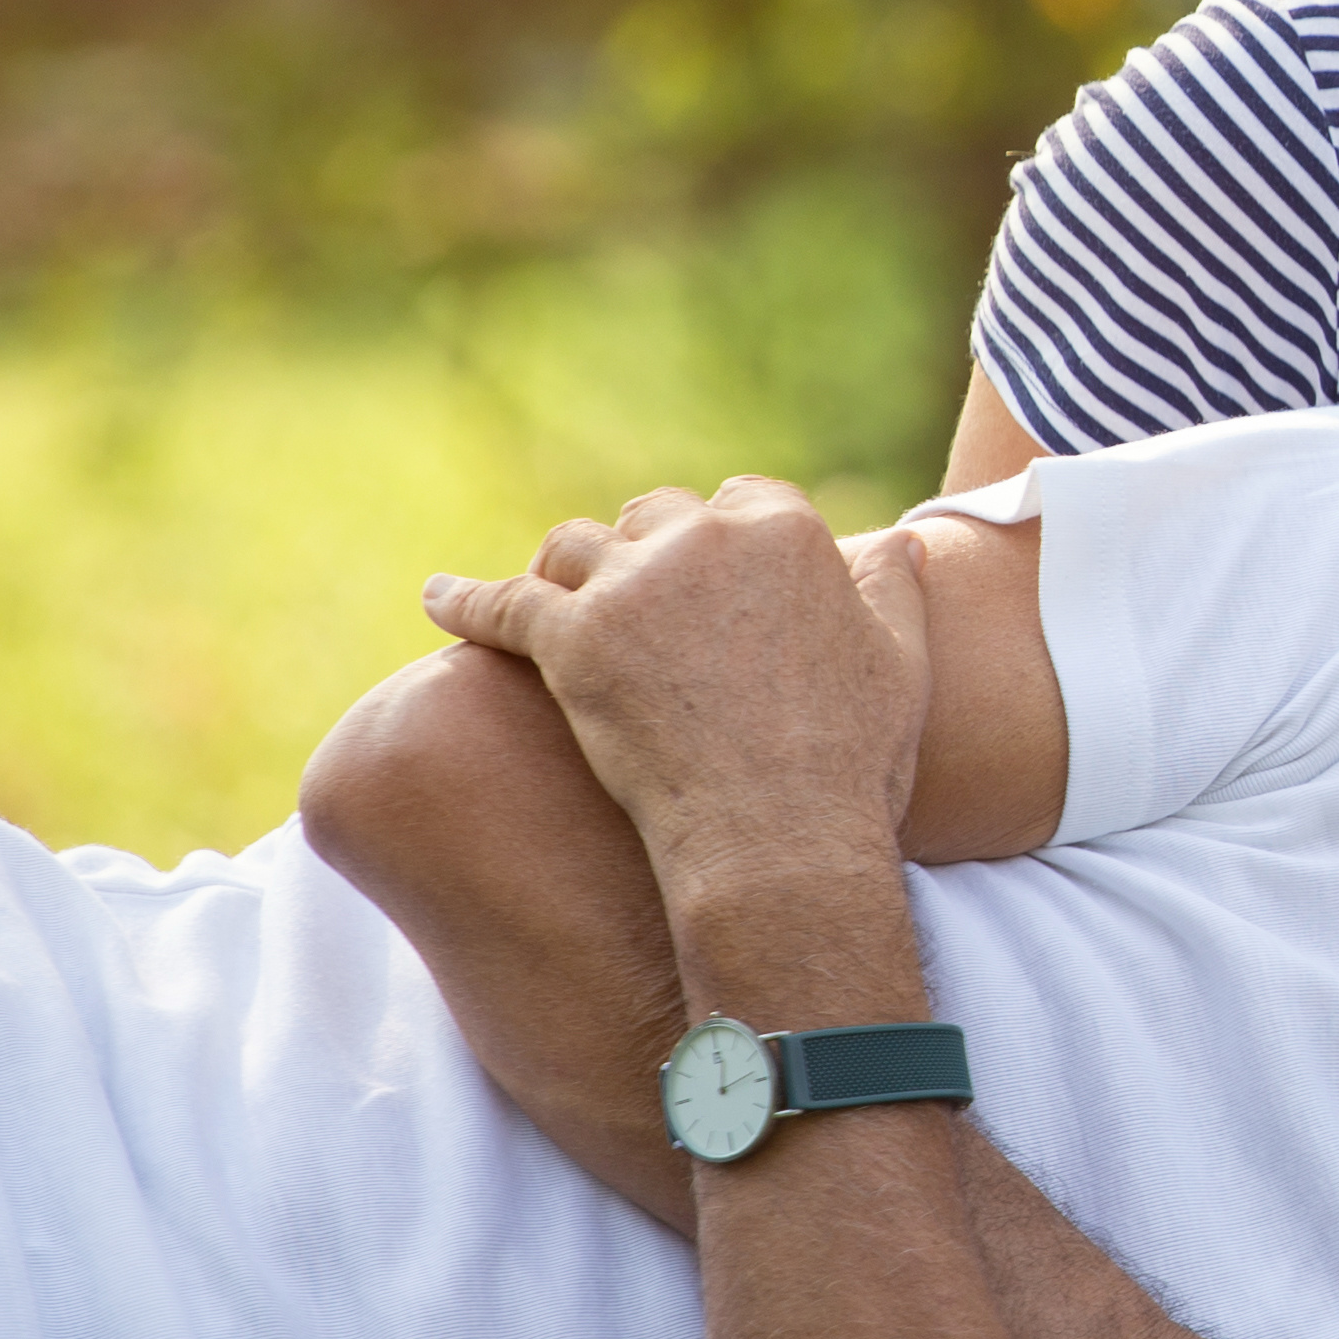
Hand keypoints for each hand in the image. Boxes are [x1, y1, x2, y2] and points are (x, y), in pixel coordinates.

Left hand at [421, 482, 931, 906]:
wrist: (777, 840)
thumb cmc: (850, 764)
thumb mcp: (900, 667)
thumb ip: (895, 594)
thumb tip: (901, 545)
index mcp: (786, 531)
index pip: (743, 498)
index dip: (727, 537)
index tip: (717, 576)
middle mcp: (703, 538)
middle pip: (654, 514)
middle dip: (646, 550)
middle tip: (636, 602)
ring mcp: (631, 585)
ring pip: (574, 546)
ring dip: (568, 570)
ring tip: (553, 598)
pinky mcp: (569, 638)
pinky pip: (500, 602)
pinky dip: (464, 599)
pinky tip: (437, 598)